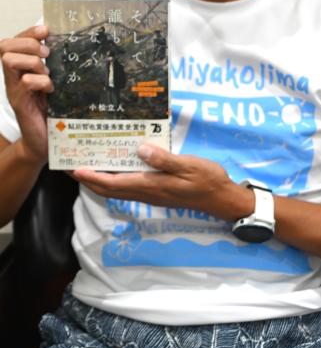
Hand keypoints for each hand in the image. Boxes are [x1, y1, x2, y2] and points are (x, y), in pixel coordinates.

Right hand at [0, 25, 52, 164]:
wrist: (44, 142)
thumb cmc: (51, 110)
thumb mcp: (54, 83)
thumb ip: (56, 67)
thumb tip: (72, 45)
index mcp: (21, 69)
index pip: (14, 41)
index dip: (28, 32)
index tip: (46, 30)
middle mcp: (13, 77)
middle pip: (6, 46)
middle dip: (29, 43)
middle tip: (47, 54)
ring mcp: (14, 90)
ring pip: (10, 60)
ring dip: (33, 61)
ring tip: (48, 73)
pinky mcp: (20, 104)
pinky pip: (24, 83)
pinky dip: (40, 82)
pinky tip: (51, 89)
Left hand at [71, 143, 252, 221]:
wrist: (221, 198)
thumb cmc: (207, 179)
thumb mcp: (189, 165)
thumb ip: (164, 159)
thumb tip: (140, 149)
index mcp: (151, 185)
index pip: (113, 184)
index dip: (92, 177)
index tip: (74, 168)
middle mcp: (147, 192)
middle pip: (110, 190)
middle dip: (88, 180)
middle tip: (71, 166)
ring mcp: (152, 193)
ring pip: (118, 190)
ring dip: (99, 181)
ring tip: (88, 165)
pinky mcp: (157, 191)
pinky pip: (128, 187)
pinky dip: (115, 180)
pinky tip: (116, 166)